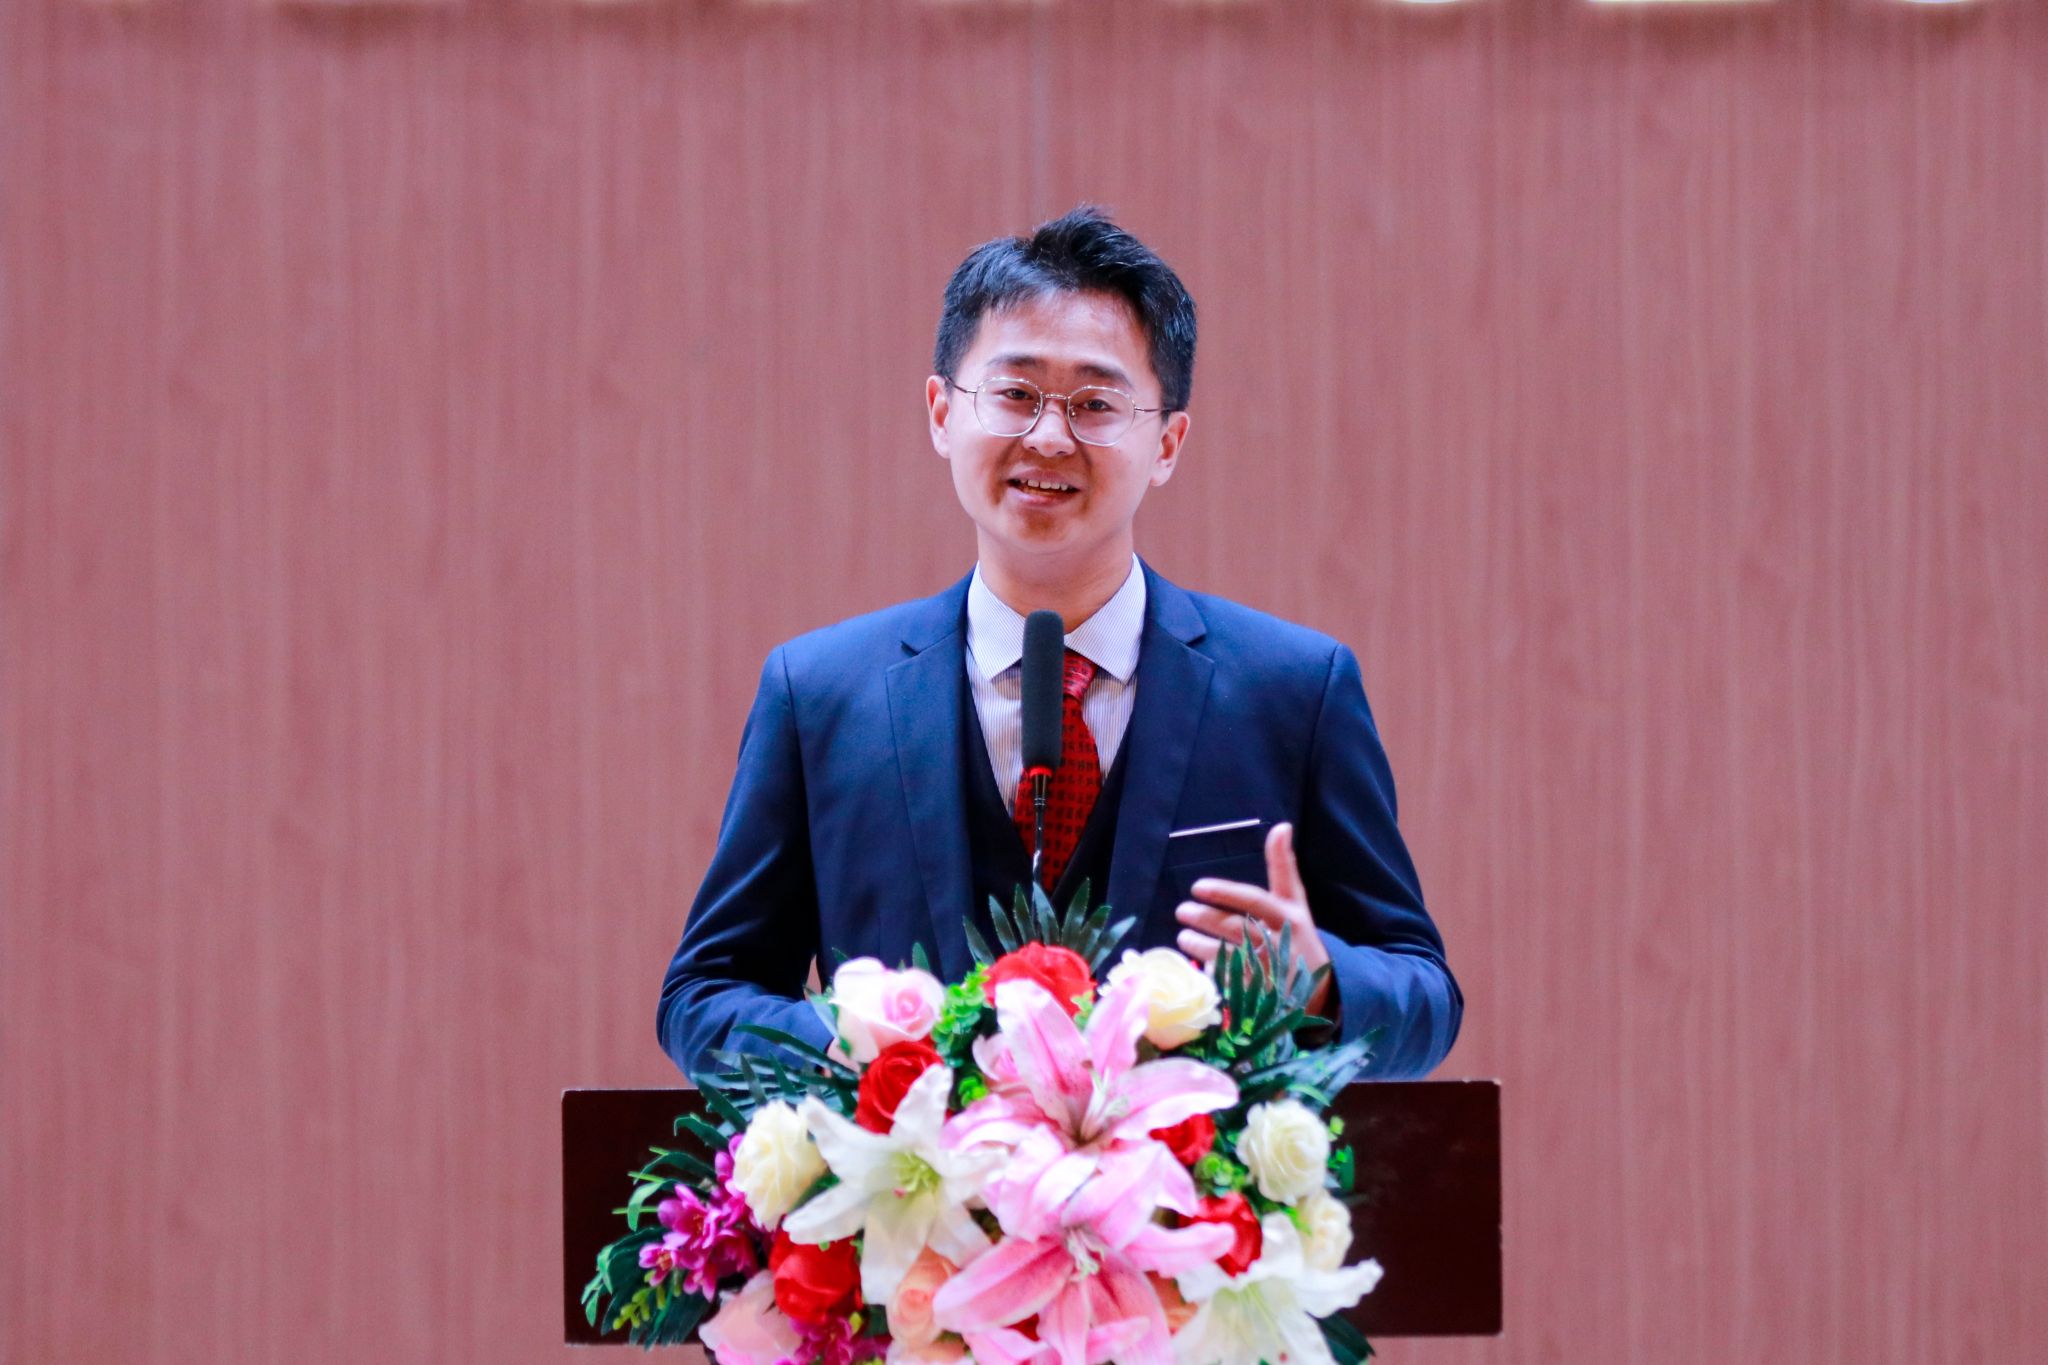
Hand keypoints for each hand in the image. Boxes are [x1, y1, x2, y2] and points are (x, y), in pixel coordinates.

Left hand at [1173, 822, 1332, 1017]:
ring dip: (1201, 945)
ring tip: (1183, 935)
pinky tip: (1197, 963)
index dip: (1225, 893)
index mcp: (1289, 916)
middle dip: (1205, 918)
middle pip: (1236, 928)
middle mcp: (1280, 942)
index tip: (1198, 887)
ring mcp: (1270, 971)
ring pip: (1228, 955)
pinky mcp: (1261, 994)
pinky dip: (1212, 971)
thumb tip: (1281, 827)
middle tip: (1182, 910)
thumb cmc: (1299, 935)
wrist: (1323, 987)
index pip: (1254, 900)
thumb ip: (1284, 866)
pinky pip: (1229, 981)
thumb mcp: (1296, 901)